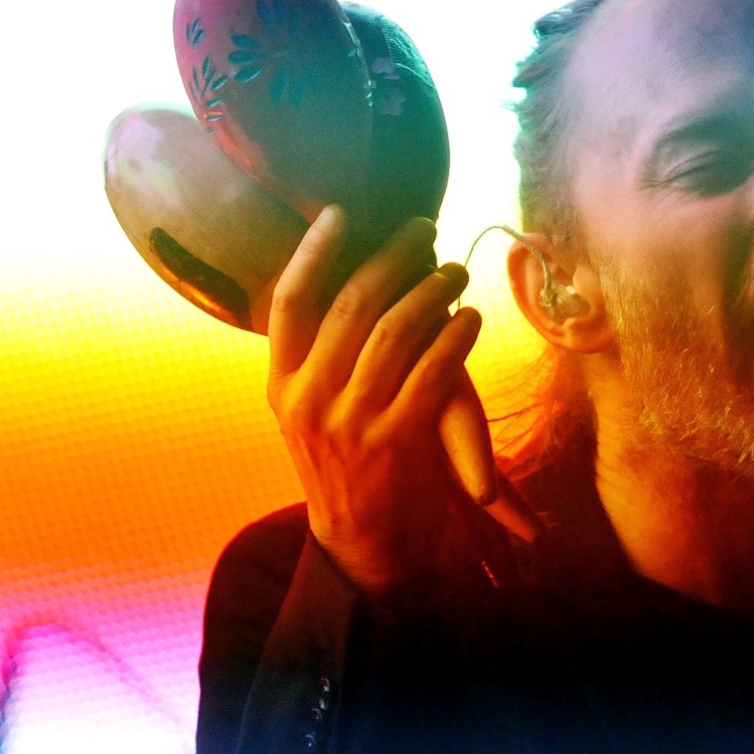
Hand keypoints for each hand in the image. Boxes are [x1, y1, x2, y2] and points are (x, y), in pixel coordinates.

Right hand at [267, 207, 536, 606]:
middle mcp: (309, 399)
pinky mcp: (396, 441)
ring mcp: (351, 422)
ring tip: (454, 271)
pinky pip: (432, 372)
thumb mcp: (309, 412)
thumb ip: (317, 358)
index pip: (289, 302)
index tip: (341, 212)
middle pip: (351, 306)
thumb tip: (346, 280)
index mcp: (282, 386)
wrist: (363, 542)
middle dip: (392, 259)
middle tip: (424, 230)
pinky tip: (472, 318)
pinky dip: (455, 336)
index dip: (313, 251)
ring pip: (396, 332)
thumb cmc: (346, 462)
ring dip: (432, 291)